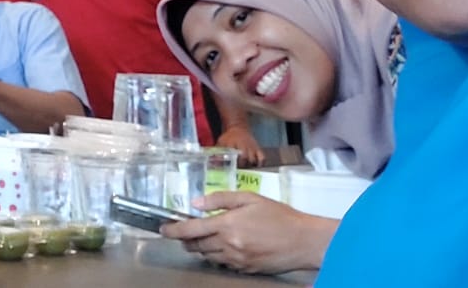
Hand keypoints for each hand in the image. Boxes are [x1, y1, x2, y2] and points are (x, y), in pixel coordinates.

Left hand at [160, 192, 334, 273]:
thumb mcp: (250, 198)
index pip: (191, 230)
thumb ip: (220, 200)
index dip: (173, 230)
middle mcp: (228, 245)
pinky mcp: (245, 268)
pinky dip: (218, 255)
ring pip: (208, 256)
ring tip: (204, 238)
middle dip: (187, 239)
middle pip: (196, 246)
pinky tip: (224, 246)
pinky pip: (223, 263)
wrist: (304, 240)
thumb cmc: (279, 215)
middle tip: (185, 231)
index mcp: (227, 225)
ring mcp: (237, 259)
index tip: (163, 229)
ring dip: (201, 248)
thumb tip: (196, 203)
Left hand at [215, 124, 263, 165]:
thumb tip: (214, 164)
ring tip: (244, 169)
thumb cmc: (228, 138)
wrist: (238, 128)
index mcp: (233, 144)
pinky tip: (255, 166)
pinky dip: (260, 163)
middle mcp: (244, 146)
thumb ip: (218, 153)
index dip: (234, 163)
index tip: (232, 168)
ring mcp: (252, 148)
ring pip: (253, 160)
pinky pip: (262, 158)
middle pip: (245, 159)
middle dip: (241, 166)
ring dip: (249, 166)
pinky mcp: (258, 149)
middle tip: (238, 170)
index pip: (234, 155)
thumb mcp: (221, 142)